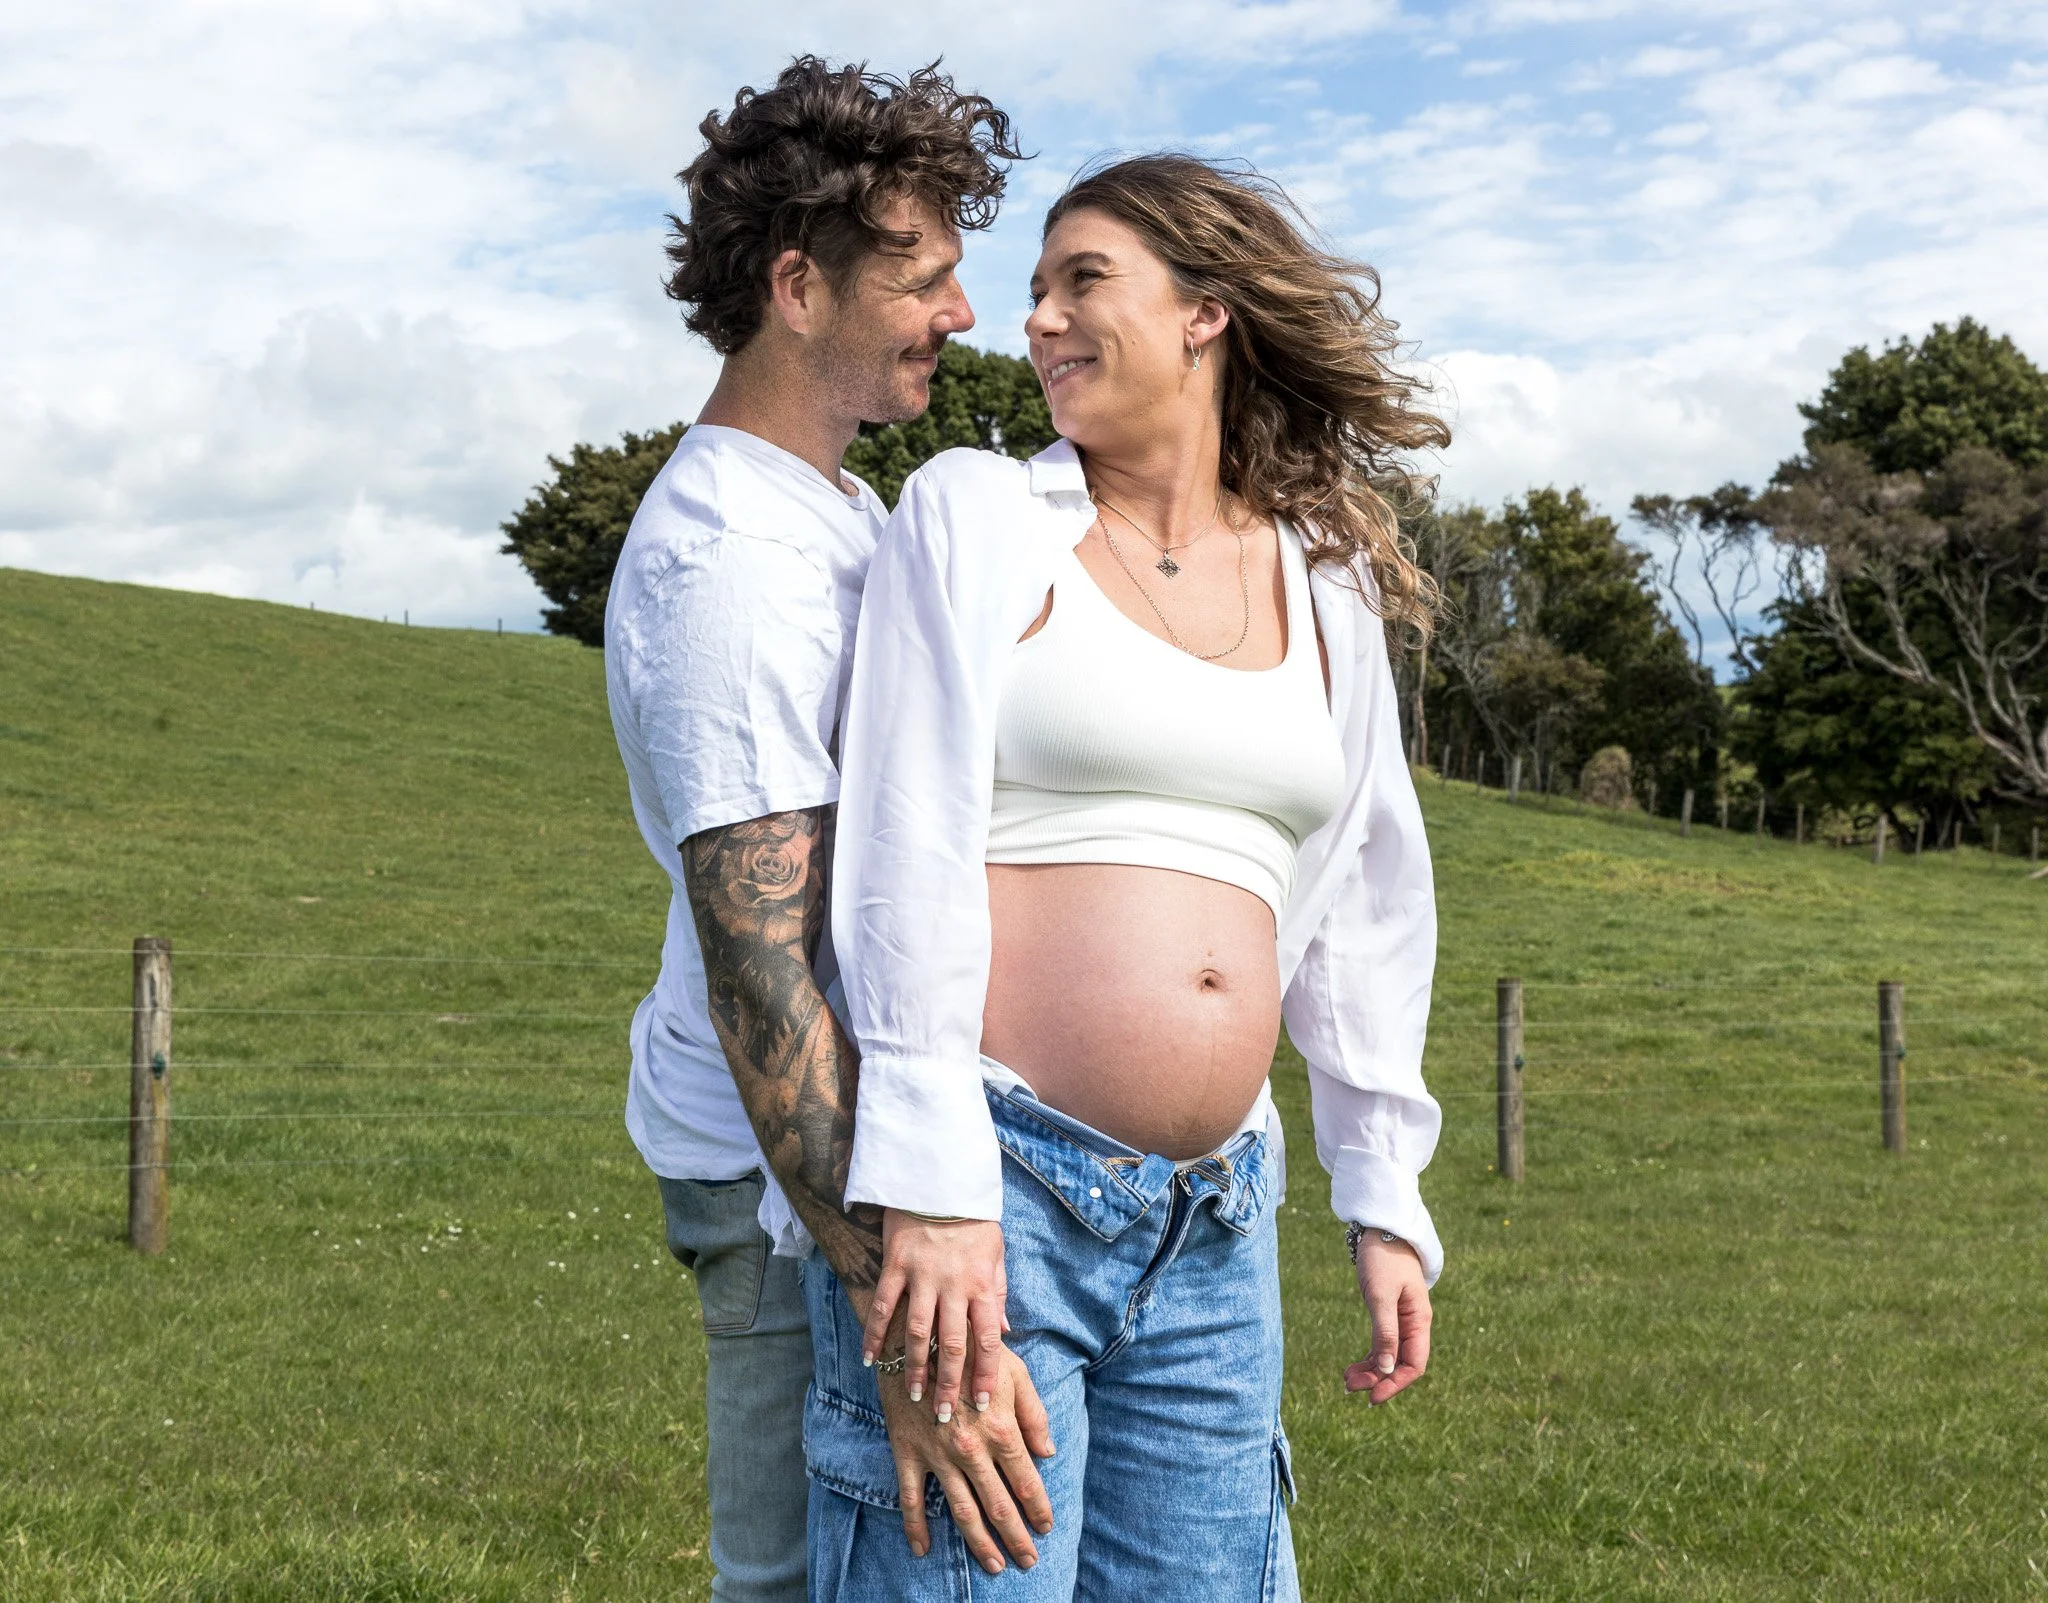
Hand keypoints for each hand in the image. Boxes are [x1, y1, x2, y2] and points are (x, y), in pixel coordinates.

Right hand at [862, 1211, 1009, 1421]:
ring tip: (913, 1395)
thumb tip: (1005, 1333)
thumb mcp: (995, 1253)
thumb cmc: (973, 1219)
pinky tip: (869, 1359)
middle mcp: (953, 1285)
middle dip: (949, 1384)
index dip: (986, 1374)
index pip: (988, 1339)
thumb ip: (997, 1293)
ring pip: (917, 1332)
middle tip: (945, 1416)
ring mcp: (922, 1276)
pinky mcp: (895, 1265)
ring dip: (914, 1367)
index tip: (984, 1403)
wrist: (941, 1180)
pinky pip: (884, 1306)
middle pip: (951, 1345)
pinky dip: (875, 1334)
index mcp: (982, 1284)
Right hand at [877, 1345, 1054, 1574]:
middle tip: (1029, 1562)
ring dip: (980, 1543)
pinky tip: (923, 1550)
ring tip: (994, 1565)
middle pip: (997, 1504)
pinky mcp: (907, 1451)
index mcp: (1000, 1428)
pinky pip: (910, 1498)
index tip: (1047, 1527)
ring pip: (962, 1510)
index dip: (1039, 1508)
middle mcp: (970, 1448)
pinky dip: (916, 1527)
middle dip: (1016, 1537)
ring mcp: (937, 1453)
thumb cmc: (971, 1351)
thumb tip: (1048, 1451)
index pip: (1026, 1480)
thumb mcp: (1013, 1372)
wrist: (914, 1335)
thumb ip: (1033, 1414)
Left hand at [1346, 1231, 1431, 1403]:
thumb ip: (1385, 1332)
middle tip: (1349, 1387)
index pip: (1415, 1364)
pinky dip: (1370, 1357)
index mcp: (1419, 1321)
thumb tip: (1388, 1369)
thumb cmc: (1383, 1258)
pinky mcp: (1388, 1312)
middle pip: (1401, 1363)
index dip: (1396, 1384)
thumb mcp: (1381, 1295)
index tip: (1372, 1397)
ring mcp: (1401, 1319)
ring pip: (1390, 1356)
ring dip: (1371, 1370)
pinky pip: (1382, 1344)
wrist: (1380, 1228)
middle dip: (1378, 1379)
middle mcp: (1413, 1324)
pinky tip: (1353, 1366)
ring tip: (1346, 1380)